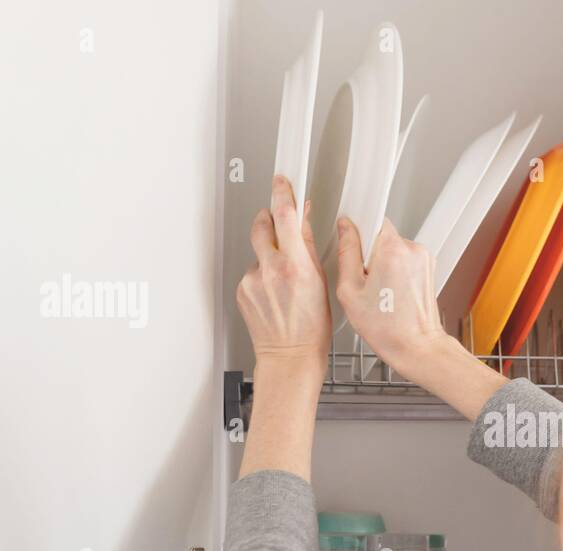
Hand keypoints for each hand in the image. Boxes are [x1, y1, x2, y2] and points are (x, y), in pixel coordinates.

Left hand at [236, 175, 329, 373]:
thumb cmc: (312, 329)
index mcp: (295, 266)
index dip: (282, 193)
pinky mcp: (241, 290)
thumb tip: (303, 221)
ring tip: (283, 279)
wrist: (289, 357)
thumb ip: (307, 247)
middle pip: (262, 225)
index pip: (285, 216)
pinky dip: (262, 275)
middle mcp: (270, 270)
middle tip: (280, 224)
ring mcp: (252, 280)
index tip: (282, 182)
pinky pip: (251, 272)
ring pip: (258, 251)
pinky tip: (274, 293)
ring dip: (268, 254)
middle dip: (269, 218)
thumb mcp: (321, 283)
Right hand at [334, 216, 506, 419]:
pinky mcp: (429, 267)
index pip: (372, 217)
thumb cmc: (387, 328)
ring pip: (393, 247)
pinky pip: (404, 259)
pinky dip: (395, 271)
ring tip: (380, 290)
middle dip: (369, 251)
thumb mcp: (350, 291)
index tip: (353, 240)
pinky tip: (391, 292)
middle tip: (364, 278)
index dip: (358, 229)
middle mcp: (412, 249)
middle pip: (382, 234)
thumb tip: (346, 228)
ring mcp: (424, 258)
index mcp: (391, 250)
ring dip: (383, 262)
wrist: (417, 347)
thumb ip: (346, 253)